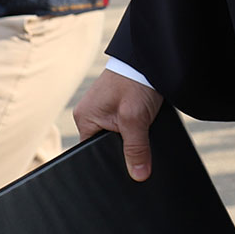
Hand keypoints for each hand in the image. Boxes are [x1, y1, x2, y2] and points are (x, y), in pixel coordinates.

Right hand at [74, 67, 163, 181]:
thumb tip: (138, 176)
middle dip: (122, 151)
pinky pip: (123, 126)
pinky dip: (135, 129)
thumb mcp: (136, 120)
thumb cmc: (135, 82)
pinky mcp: (117, 106)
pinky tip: (145, 129)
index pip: (90, 153)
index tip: (123, 173)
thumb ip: (136, 149)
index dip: (107, 163)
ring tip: (142, 137)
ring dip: (130, 139)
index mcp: (85, 119)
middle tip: (138, 153)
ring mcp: (103, 110)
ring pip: (116, 137)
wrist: (149, 57)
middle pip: (104, 146)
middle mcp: (91, 115)